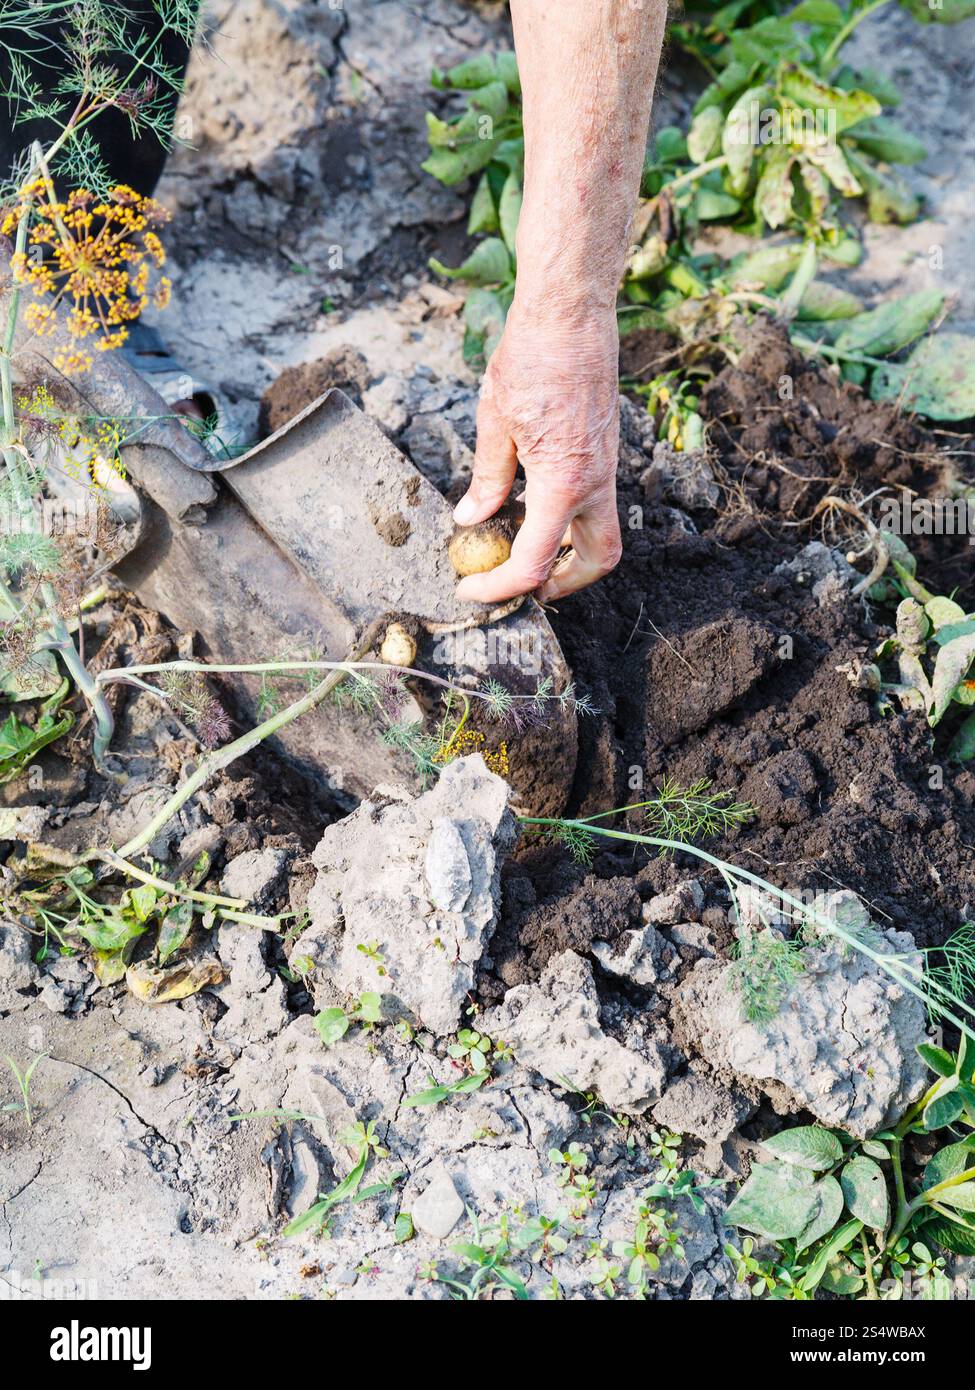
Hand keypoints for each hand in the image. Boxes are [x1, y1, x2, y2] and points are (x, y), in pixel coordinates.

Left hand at [453, 301, 622, 604]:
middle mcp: (595, 482)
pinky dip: (570, 520)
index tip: (472, 590)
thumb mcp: (495, 423)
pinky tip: (533, 507)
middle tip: (523, 588)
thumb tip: (471, 519)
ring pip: (603, 533)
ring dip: (570, 554)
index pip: (534, 561)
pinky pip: (596, 502)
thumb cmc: (532, 358)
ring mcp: (606, 466)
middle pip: (598, 560)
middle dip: (565, 585)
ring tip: (523, 551)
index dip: (501, 587)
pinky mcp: (605, 450)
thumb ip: (487, 479)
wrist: (571, 313)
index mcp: (563, 484)